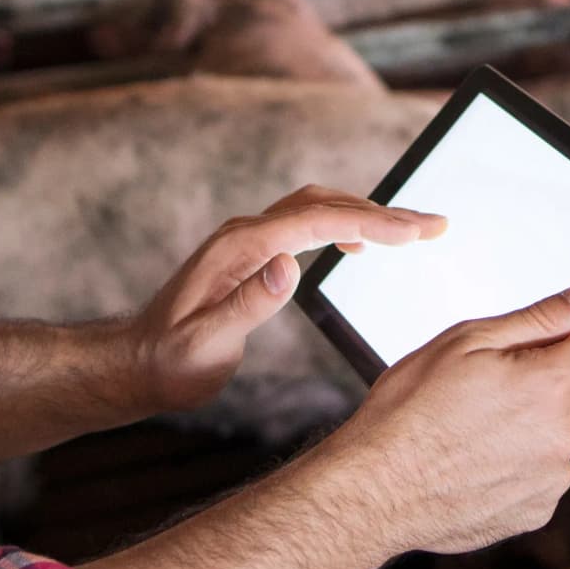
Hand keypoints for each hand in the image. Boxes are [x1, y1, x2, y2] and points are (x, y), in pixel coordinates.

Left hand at [121, 186, 444, 415]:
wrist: (136, 363)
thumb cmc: (170, 363)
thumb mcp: (206, 345)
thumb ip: (247, 306)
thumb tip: (288, 266)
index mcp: (241, 248)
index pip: (318, 223)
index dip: (372, 223)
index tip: (417, 232)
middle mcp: (244, 234)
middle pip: (325, 205)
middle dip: (384, 211)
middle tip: (434, 223)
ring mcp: (247, 240)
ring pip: (316, 207)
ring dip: (366, 212)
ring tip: (412, 228)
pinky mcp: (251, 254)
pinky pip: (304, 224)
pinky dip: (341, 224)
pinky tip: (359, 244)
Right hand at [308, 277, 569, 557]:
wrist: (375, 491)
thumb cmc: (409, 411)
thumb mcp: (467, 341)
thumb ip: (541, 317)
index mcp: (550, 385)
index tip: (556, 340)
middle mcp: (564, 435)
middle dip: (535, 384)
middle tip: (478, 392)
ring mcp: (552, 479)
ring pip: (551, 434)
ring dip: (522, 429)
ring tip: (466, 435)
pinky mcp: (536, 512)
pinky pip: (537, 475)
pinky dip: (511, 468)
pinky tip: (469, 466)